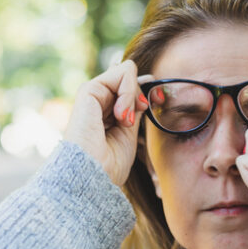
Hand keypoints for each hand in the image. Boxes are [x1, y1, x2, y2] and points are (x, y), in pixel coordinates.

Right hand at [63, 60, 151, 186]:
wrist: (93, 175)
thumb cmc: (110, 164)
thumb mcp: (129, 131)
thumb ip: (134, 108)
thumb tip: (145, 83)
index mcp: (104, 113)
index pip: (127, 87)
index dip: (145, 90)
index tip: (158, 100)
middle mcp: (97, 101)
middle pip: (129, 78)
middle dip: (143, 92)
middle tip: (144, 110)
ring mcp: (92, 95)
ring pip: (127, 72)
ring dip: (134, 96)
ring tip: (125, 120)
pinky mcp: (88, 90)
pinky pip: (122, 73)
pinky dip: (129, 92)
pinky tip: (121, 115)